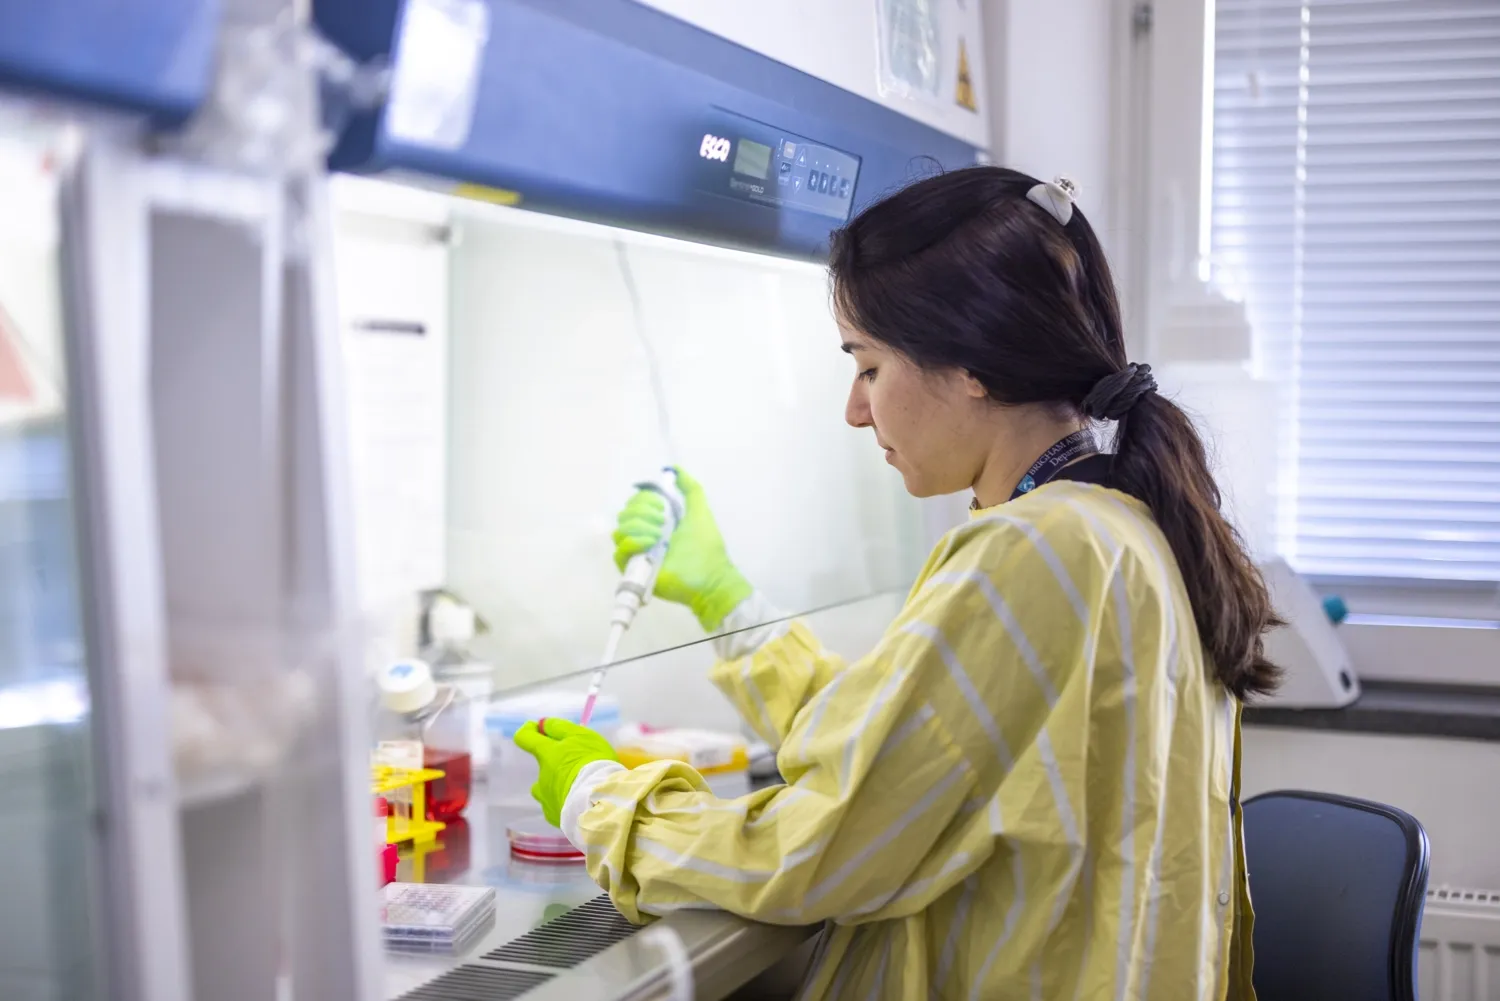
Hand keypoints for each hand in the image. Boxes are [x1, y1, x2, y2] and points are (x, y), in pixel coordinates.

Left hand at [512, 718, 618, 826]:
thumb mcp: (581, 736)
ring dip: (557, 785)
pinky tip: (579, 802)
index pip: (525, 738)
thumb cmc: (593, 763)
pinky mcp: (553, 816)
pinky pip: (555, 805)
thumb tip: (542, 724)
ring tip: (578, 788)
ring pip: (546, 787)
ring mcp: (545, 798)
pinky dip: (564, 802)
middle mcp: (541, 776)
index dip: (530, 731)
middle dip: (557, 762)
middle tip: (580, 765)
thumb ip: (559, 728)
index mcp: (547, 754)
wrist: (601, 801)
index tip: (539, 730)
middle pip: (543, 765)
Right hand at [612, 468, 752, 630]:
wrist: (709, 576)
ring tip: (659, 536)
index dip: (645, 499)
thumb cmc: (705, 546)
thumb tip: (674, 469)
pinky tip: (651, 545)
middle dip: (643, 512)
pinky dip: (633, 543)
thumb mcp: (699, 510)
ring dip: (639, 528)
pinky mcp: (634, 570)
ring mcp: (638, 553)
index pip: (635, 503)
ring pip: (620, 531)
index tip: (662, 505)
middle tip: (663, 522)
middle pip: (625, 514)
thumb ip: (690, 488)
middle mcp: (644, 535)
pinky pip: (619, 552)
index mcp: (656, 521)